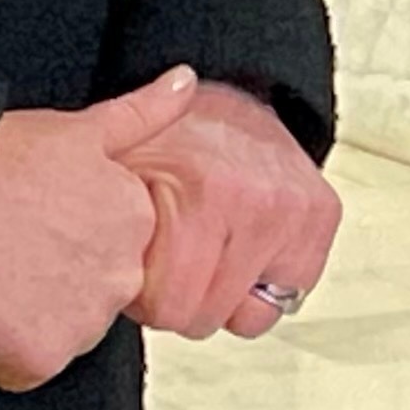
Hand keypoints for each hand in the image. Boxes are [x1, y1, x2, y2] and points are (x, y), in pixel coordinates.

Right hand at [0, 66, 193, 390]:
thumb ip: (142, 113)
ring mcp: (84, 320)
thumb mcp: (79, 127)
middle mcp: (124, 274)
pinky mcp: (40, 358)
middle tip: (12, 248)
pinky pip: (25, 369)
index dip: (72, 240)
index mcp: (137, 219)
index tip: (39, 223)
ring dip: (32, 319)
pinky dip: (0, 353)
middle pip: (95, 296)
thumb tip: (185, 81)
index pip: (118, 251)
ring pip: (64, 334)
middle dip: (58, 282)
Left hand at [120, 82, 339, 339]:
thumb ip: (100, 213)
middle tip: (171, 260)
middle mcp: (259, 203)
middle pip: (206, 316)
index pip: (169, 308)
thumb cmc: (169, 137)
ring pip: (251, 315)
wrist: (230, 93)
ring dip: (223, 294)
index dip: (144, 295)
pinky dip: (263, 281)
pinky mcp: (322, 215)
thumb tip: (87, 274)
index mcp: (205, 194)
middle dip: (180, 298)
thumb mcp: (115, 164)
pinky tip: (241, 252)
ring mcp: (296, 211)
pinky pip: (291, 291)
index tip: (140, 265)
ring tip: (205, 256)